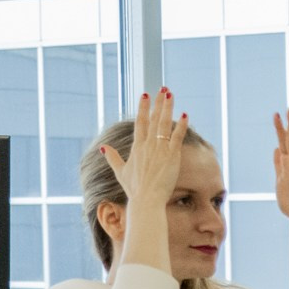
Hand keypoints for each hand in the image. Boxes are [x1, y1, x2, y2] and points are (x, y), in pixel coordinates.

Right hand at [97, 88, 188, 212]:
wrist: (146, 200)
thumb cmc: (134, 189)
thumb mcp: (120, 172)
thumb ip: (113, 158)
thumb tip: (103, 147)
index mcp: (137, 147)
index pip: (140, 122)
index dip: (143, 108)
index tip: (145, 95)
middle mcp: (148, 145)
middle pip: (153, 119)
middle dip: (158, 103)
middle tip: (162, 89)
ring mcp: (160, 150)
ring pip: (164, 124)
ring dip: (168, 108)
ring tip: (171, 95)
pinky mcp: (172, 156)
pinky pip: (177, 137)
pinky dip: (181, 126)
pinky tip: (185, 115)